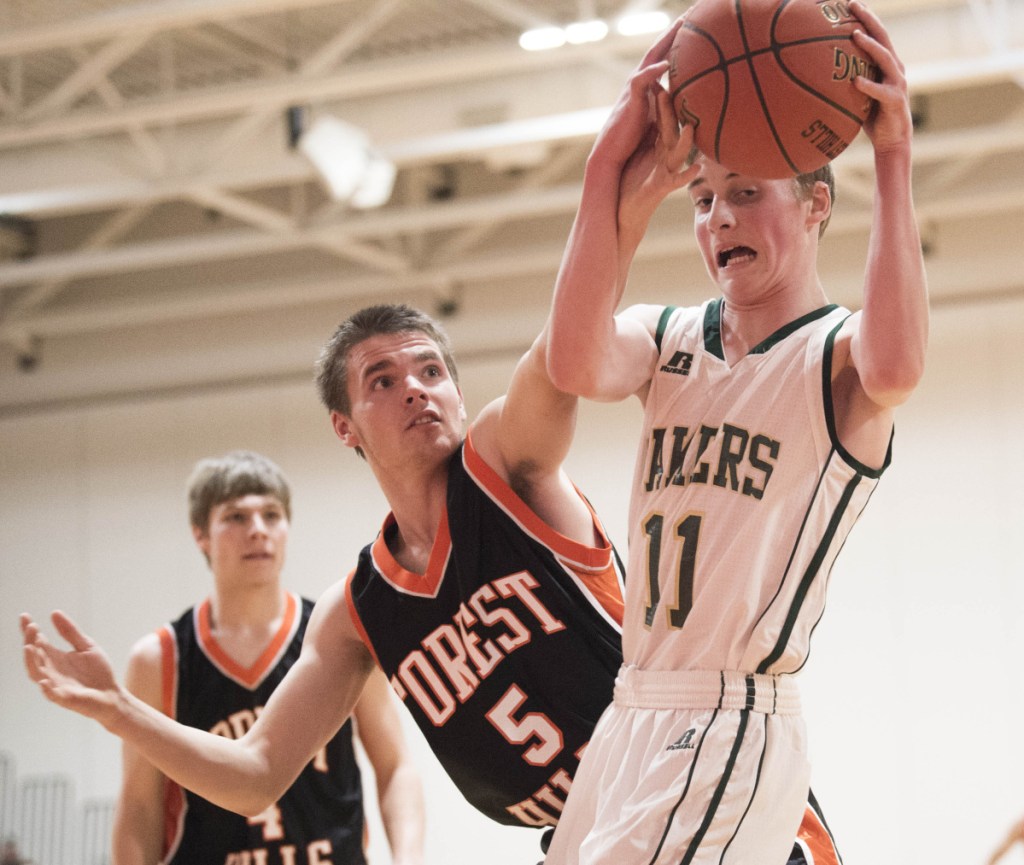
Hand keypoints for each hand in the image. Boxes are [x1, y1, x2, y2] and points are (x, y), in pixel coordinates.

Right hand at [21, 611, 122, 727]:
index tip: (24, 616)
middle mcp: (50, 670)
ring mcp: (55, 684)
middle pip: (34, 655)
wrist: (111, 694)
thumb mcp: (86, 646)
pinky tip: (43, 681)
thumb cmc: (97, 672)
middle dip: (30, 641)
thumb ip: (70, 632)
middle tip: (31, 626)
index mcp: (55, 657)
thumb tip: (54, 612)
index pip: (37, 642)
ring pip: (37, 673)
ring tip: (29, 646)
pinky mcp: (64, 698)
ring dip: (31, 661)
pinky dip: (46, 688)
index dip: (29, 630)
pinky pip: (52, 694)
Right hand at [589, 16, 685, 170]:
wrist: (612, 156)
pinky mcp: (630, 103)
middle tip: (689, 13)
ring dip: (665, 41)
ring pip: (651, 59)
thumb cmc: (632, 142)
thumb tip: (685, 101)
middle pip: (658, 50)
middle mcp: (639, 83)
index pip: (664, 58)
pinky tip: (666, 63)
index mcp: (647, 86)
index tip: (692, 26)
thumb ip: (667, 105)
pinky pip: (641, 82)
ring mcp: (634, 90)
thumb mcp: (656, 119)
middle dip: (673, 31)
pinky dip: (653, 72)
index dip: (676, 42)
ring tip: (680, 25)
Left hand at [618, 86, 696, 232]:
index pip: (663, 117)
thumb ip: (650, 128)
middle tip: (668, 90)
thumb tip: (650, 104)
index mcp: (658, 144)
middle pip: (670, 129)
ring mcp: (666, 170)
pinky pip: (677, 180)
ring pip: (678, 152)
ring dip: (684, 141)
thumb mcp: (643, 150)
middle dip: (670, 111)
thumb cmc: (635, 179)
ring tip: (690, 128)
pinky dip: (687, 175)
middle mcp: (666, 154)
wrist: (630, 208)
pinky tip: (698, 168)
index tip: (663, 78)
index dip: (664, 97)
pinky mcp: (662, 186)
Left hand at [849, 0, 912, 154]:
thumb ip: (846, 81)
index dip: (866, 18)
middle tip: (853, 5)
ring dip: (870, 46)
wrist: (892, 141)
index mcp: (886, 65)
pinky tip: (855, 81)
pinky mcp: (895, 100)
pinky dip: (869, 86)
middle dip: (869, 19)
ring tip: (854, 35)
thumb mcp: (857, 95)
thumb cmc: (872, 117)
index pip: (877, 36)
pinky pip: (881, 91)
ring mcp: (897, 83)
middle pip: (883, 38)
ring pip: (885, 58)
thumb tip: (817, 76)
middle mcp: (895, 69)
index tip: (850, 3)